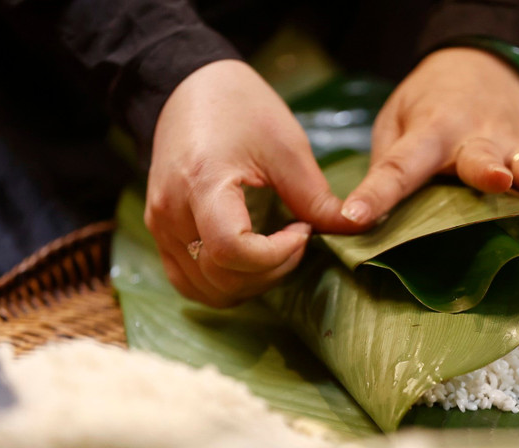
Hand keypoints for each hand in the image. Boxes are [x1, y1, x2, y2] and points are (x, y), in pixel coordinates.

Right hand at [145, 60, 362, 306]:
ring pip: (207, 290)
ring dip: (250, 284)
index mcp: (202, 183)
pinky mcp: (161, 234)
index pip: (232, 251)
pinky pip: (190, 282)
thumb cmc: (241, 108)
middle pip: (222, 278)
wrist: (190, 87)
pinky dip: (225, 284)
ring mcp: (159, 227)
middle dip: (272, 270)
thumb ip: (317, 198)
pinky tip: (253, 259)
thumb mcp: (288, 148)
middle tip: (297, 239)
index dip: (277, 254)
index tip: (302, 229)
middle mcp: (170, 212)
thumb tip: (358, 228)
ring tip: (276, 250)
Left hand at [340, 48, 518, 226]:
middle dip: (489, 170)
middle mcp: (479, 139)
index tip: (354, 220)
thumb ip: (388, 166)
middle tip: (494, 180)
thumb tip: (363, 225)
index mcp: (432, 130)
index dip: (377, 193)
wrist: (485, 66)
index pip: (400, 165)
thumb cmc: (429, 104)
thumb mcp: (395, 123)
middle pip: (483, 158)